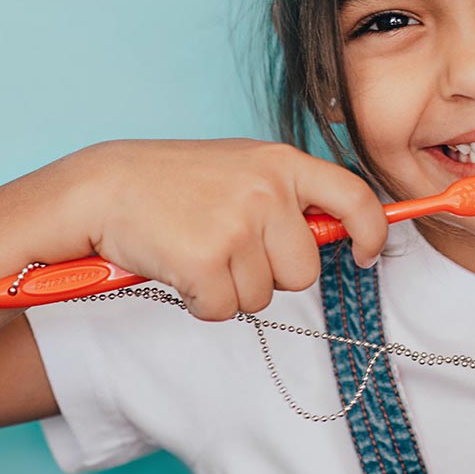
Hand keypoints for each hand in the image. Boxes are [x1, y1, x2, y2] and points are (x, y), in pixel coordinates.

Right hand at [75, 139, 387, 320]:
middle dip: (269, 275)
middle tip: (227, 247)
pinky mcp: (206, 260)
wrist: (103, 188)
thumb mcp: (242, 169)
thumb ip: (289, 195)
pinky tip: (179, 268)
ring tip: (196, 250)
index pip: (354, 198)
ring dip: (229, 288)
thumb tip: (343, 234)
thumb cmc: (174, 183)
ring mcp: (238, 225)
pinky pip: (223, 310)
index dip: (372, 232)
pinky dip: (199, 301)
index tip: (365, 254)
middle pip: (304, 272)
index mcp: (282, 163)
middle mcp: (267, 190)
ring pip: (261, 297)